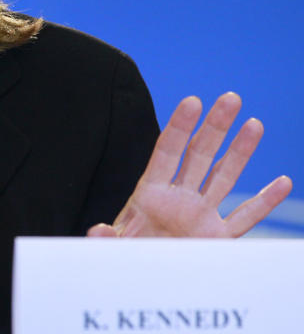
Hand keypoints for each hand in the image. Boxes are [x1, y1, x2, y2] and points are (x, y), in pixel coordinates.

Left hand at [87, 92, 291, 237]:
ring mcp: (200, 216)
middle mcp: (178, 198)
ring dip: (240, 152)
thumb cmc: (121, 257)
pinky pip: (245, 218)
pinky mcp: (217, 239)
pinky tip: (282, 183)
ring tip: (253, 123)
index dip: (180, 127)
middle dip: (215, 127)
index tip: (193, 101)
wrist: (139, 281)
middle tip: (230, 98)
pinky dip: (264, 202)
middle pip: (200, 155)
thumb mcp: (110, 247)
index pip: (167, 152)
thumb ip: (105, 239)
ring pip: (224, 178)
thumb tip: (98, 231)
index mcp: (149, 193)